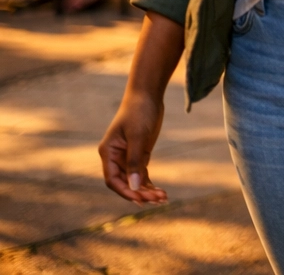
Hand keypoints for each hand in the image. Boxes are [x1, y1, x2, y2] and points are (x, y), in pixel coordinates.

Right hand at [99, 89, 167, 204]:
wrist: (148, 95)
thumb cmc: (139, 112)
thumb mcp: (138, 136)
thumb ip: (135, 161)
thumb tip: (134, 187)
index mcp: (108, 153)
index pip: (112, 180)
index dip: (125, 191)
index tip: (140, 199)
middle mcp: (115, 158)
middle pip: (125, 183)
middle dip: (140, 193)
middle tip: (158, 200)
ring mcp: (127, 157)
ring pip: (135, 181)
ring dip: (147, 191)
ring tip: (163, 199)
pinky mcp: (139, 154)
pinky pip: (142, 174)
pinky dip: (150, 184)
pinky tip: (160, 193)